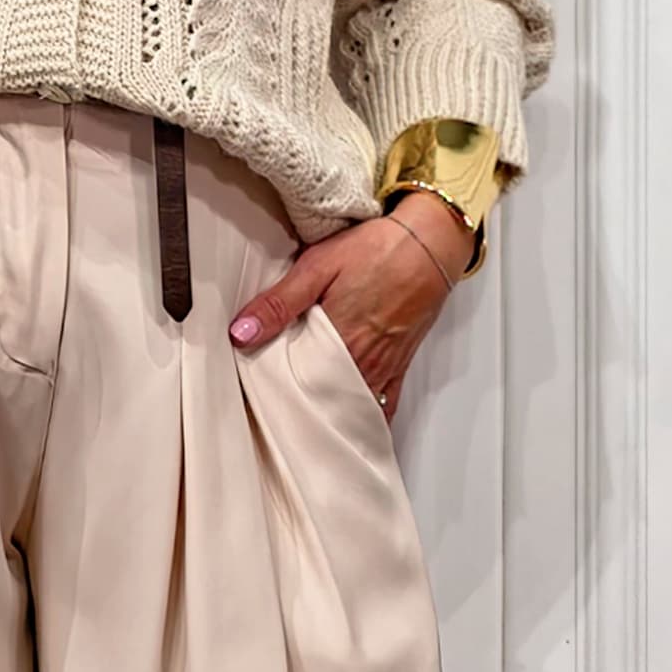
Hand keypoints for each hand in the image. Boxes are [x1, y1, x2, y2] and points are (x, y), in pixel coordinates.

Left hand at [225, 194, 473, 421]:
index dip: (274, 396)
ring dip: (329, 415)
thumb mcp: (318, 266)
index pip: (294, 384)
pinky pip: (384, 405)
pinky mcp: (400, 364)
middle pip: (322, 401)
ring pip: (350, 407)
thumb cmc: (378, 249)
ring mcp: (383, 367)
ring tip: (305, 425)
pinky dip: (366, 418)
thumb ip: (279, 302)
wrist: (430, 243)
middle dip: (298, 410)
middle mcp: (362, 363)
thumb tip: (240, 333)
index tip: (255, 402)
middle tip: (275, 420)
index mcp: (336, 342)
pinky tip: (351, 427)